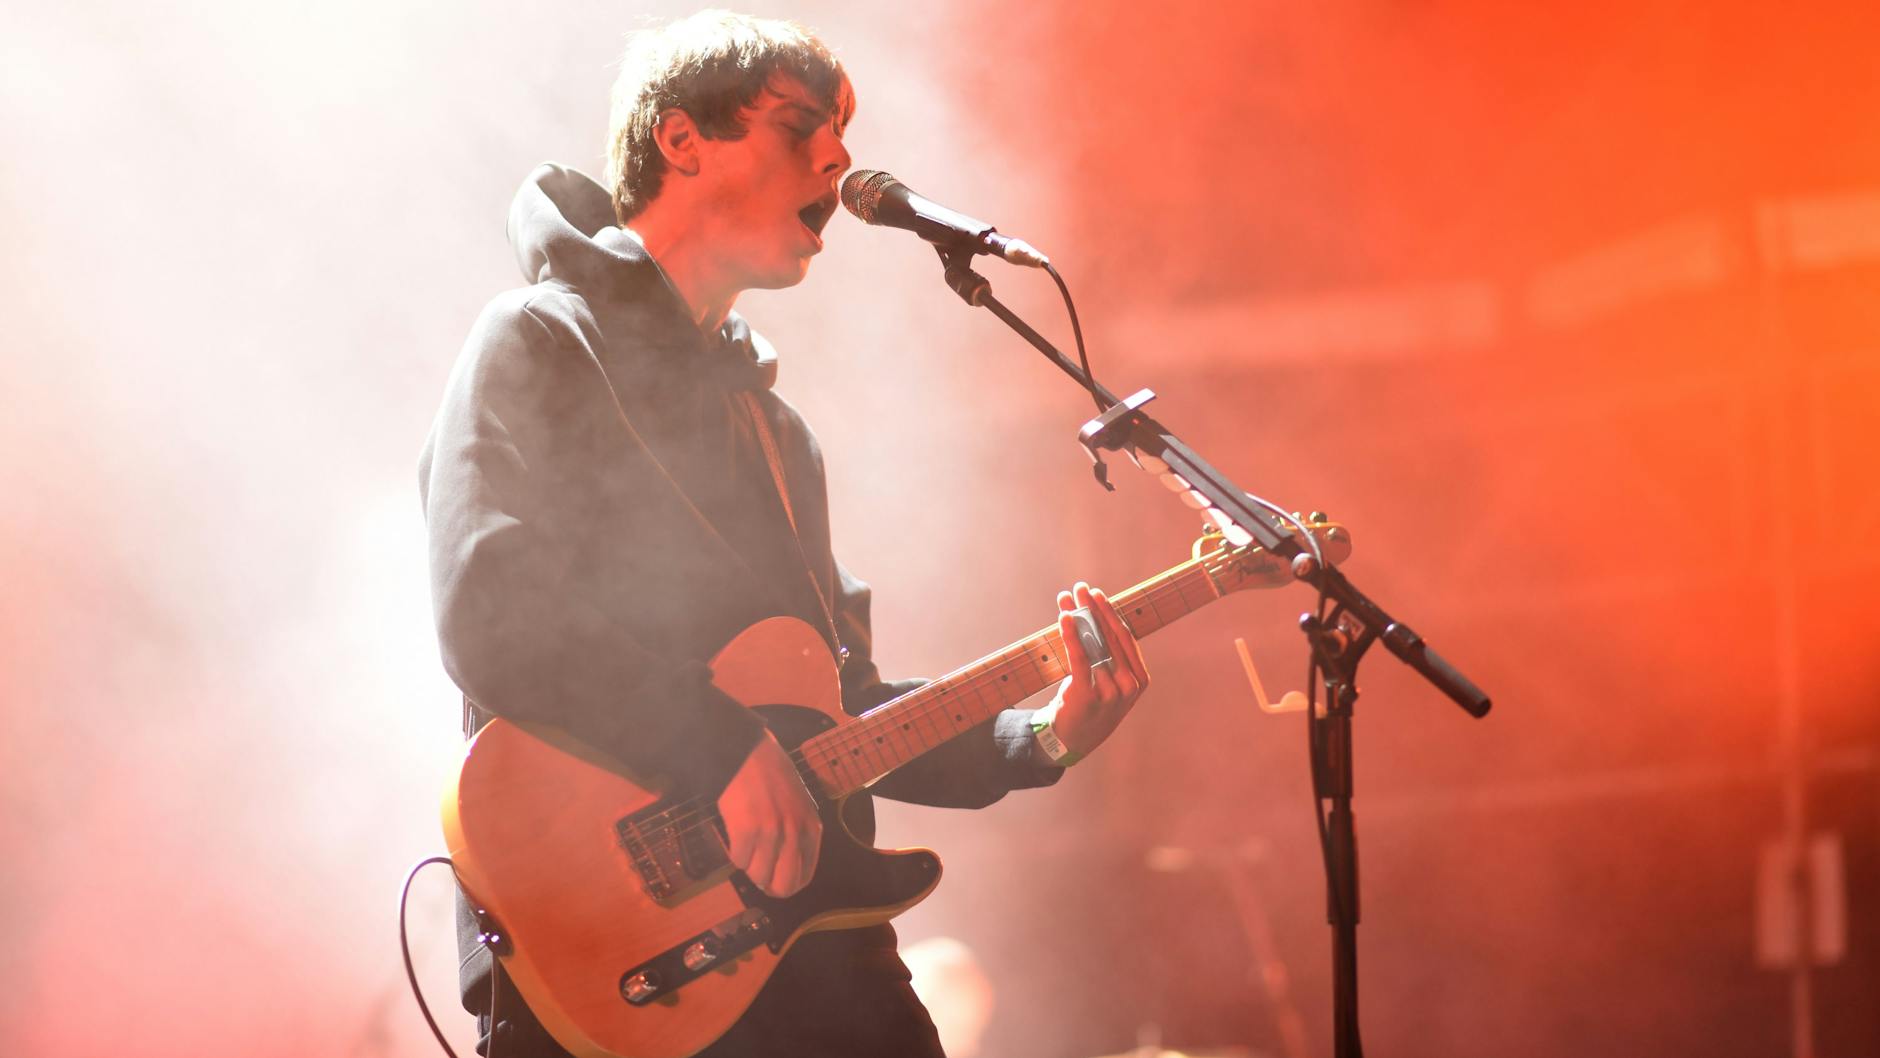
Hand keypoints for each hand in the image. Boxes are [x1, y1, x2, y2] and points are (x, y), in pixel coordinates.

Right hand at [716, 732, 821, 897]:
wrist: (747, 753)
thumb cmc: (772, 776)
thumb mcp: (799, 805)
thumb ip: (797, 834)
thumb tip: (785, 868)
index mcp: (811, 829)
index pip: (804, 876)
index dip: (787, 886)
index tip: (775, 883)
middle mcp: (794, 834)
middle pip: (784, 884)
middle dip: (769, 885)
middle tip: (759, 877)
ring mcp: (770, 833)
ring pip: (758, 875)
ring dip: (749, 867)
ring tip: (746, 848)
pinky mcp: (746, 831)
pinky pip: (738, 860)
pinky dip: (735, 854)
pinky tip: (736, 837)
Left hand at [1045, 581, 1149, 758]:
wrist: (1073, 741)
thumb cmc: (1091, 705)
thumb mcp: (1108, 681)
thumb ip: (1106, 655)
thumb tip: (1091, 615)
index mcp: (1139, 679)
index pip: (1125, 637)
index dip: (1110, 613)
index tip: (1097, 594)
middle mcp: (1129, 685)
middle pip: (1109, 637)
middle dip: (1093, 609)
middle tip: (1081, 588)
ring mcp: (1111, 692)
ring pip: (1093, 645)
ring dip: (1077, 618)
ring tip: (1066, 599)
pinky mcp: (1089, 696)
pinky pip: (1080, 660)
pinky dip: (1071, 636)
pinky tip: (1064, 619)